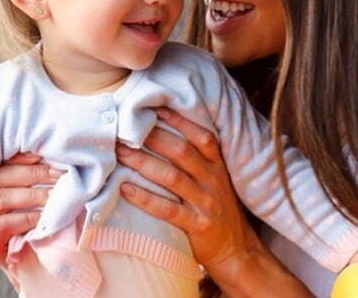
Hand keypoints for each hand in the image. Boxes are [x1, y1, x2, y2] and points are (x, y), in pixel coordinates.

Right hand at [0, 153, 62, 268]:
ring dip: (33, 195)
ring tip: (55, 194)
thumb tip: (42, 153)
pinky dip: (27, 218)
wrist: (33, 255)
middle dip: (34, 173)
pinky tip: (43, 217)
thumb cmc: (36, 216)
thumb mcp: (33, 190)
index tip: (43, 155)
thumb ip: (31, 172)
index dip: (22, 157)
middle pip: (3, 176)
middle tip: (58, 174)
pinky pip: (6, 223)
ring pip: (3, 198)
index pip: (2, 162)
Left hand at [117, 107, 310, 296]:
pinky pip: (167, 209)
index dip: (178, 120)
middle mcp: (213, 180)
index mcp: (218, 165)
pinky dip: (144, 198)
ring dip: (142, 163)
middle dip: (151, 138)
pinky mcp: (197, 226)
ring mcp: (206, 203)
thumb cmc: (218, 207)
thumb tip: (164, 131)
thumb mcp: (216, 178)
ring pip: (170, 177)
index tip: (154, 108)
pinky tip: (125, 189)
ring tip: (120, 153)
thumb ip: (198, 158)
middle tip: (125, 129)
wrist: (238, 250)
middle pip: (181, 152)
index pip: (200, 136)